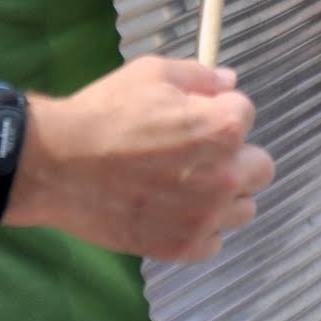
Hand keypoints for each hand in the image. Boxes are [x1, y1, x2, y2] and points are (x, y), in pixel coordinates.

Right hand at [8, 55, 273, 262]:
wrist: (59, 165)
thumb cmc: (107, 112)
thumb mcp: (153, 73)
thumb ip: (200, 76)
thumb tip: (229, 82)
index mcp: (222, 129)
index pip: (247, 113)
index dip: (221, 108)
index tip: (197, 112)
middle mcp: (224, 176)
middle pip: (261, 168)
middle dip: (238, 154)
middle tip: (202, 150)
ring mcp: (204, 217)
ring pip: (243, 208)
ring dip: (225, 194)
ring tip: (188, 183)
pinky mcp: (181, 247)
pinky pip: (213, 241)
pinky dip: (201, 227)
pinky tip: (175, 210)